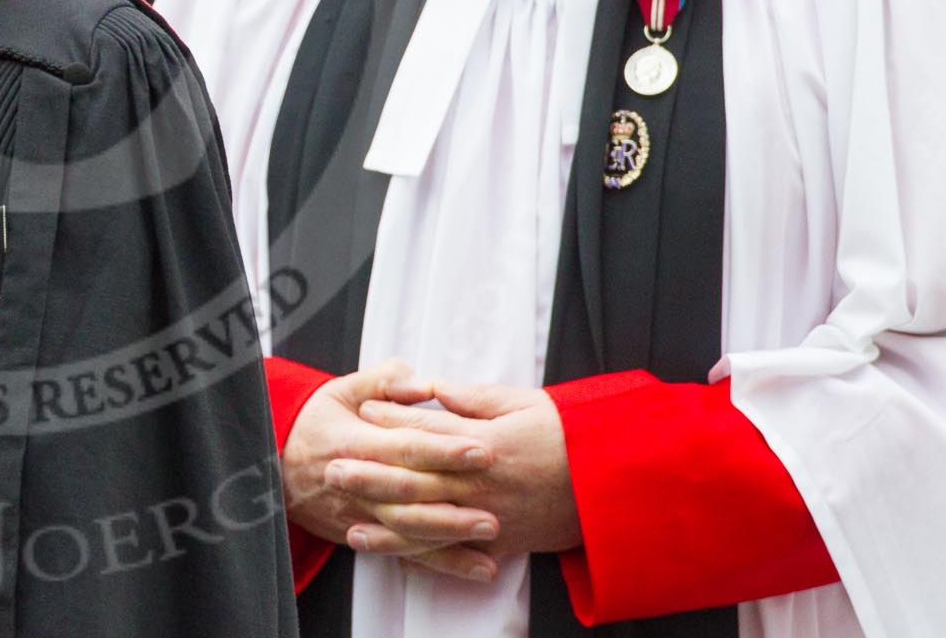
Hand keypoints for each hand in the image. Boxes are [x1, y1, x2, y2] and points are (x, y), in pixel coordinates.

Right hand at [284, 361, 501, 582]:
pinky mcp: (363, 536)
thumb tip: (423, 384)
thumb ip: (384, 381)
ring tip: (491, 531)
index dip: (444, 449)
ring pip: (407, 531)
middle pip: (409, 494)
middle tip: (496, 498)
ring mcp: (359, 514)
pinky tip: (478, 567)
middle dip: (455, 498)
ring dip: (452, 535)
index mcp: (354, 441)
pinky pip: (405, 554)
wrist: (271, 464)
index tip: (481, 449)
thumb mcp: (341, 390)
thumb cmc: (315, 422)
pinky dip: (443, 563)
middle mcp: (357, 482)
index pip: (404, 448)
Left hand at [352, 382, 580, 555]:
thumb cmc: (570, 436)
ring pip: (426, 524)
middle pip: (413, 479)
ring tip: (348, 522)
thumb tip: (435, 389)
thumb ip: (474, 398)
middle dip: (369, 474)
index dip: (389, 420)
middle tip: (331, 469)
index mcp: (483, 443)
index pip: (425, 431)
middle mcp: (480, 483)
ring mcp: (489, 517)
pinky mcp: (500, 543)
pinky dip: (423, 557)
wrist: (614, 484)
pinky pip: (454, 553)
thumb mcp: (523, 402)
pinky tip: (395, 557)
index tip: (360, 412)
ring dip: (385, 525)